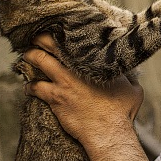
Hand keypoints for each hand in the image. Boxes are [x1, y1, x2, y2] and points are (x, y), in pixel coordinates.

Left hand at [23, 34, 143, 149]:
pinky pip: (35, 87)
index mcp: (96, 61)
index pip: (76, 40)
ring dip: (30, 56)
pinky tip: (29, 87)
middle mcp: (77, 67)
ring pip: (39, 60)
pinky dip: (29, 86)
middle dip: (41, 38)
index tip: (60, 30)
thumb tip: (130, 74)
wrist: (108, 130)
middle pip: (52, 43)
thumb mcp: (133, 89)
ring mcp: (64, 82)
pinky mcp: (55, 98)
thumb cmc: (122, 111)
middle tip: (37, 38)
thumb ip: (129, 77)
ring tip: (27, 56)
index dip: (65, 32)